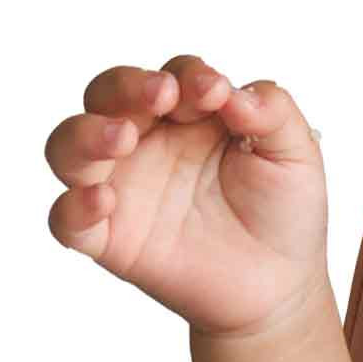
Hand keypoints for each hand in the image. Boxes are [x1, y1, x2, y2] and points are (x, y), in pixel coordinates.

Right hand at [44, 55, 329, 336]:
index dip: (187, 76)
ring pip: (68, 147)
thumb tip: (234, 91)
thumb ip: (273, 112)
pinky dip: (72, 207)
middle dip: (127, 86)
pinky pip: (66, 220)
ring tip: (122, 137)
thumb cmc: (284, 212)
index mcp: (189, 116)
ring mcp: (123, 188)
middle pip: (107, 96)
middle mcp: (147, 143)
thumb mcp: (296, 154)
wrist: (280, 285)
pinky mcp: (108, 238)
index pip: (171, 77)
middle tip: (161, 95)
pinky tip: (102, 201)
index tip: (215, 91)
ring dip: (87, 134)